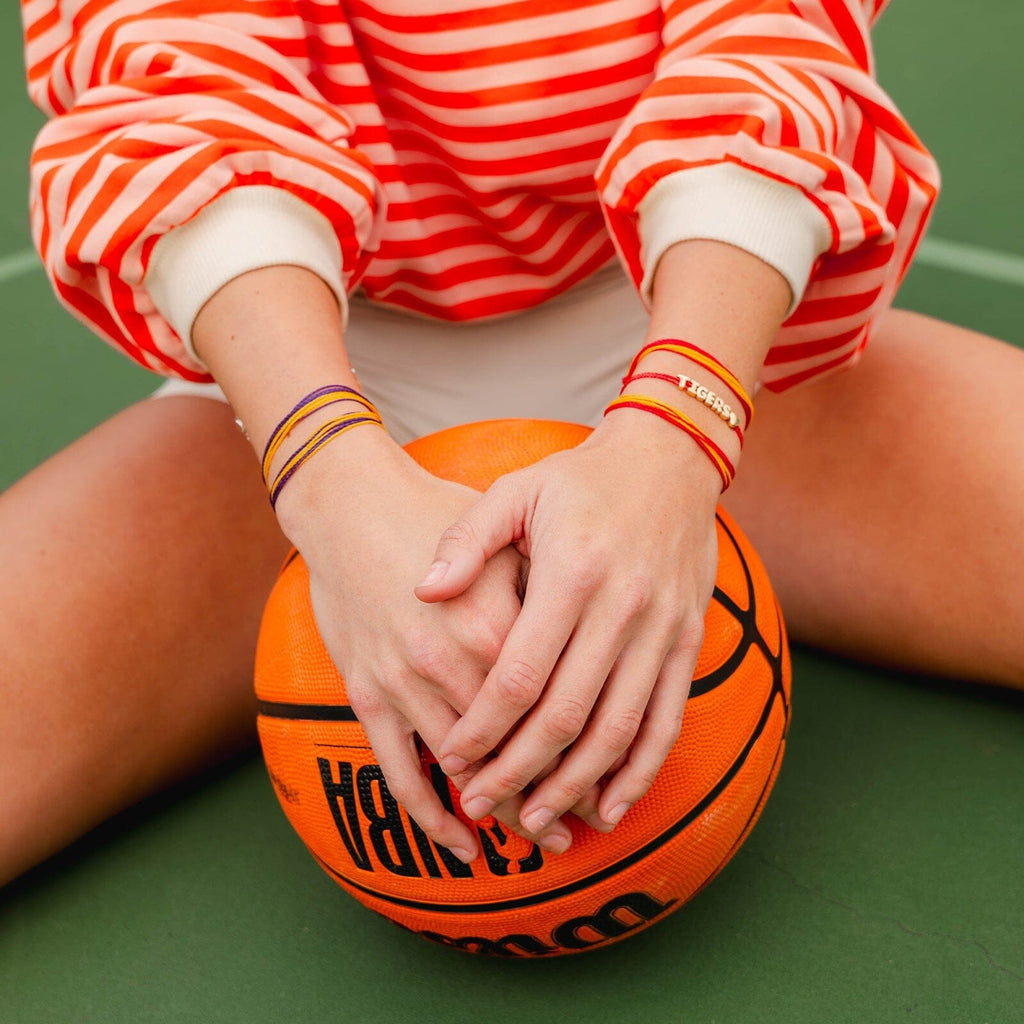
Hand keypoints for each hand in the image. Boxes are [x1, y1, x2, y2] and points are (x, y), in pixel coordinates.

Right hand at [276, 429, 573, 861]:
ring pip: (466, 768)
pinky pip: (401, 771)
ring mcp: (405, 681)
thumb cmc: (437, 514)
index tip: (611, 778)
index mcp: (497, 621)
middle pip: (515, 745)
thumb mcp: (508, 532)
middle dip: (556, 791)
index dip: (586, 750)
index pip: (553, 704)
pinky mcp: (368, 693)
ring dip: (507, 811)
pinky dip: (431, 816)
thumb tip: (596, 640)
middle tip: (586, 824)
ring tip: (543, 838)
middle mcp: (453, 660)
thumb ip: (546, 587)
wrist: (352, 504)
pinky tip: (464, 845)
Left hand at [416, 411, 722, 842]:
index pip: (520, 673)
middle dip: (518, 769)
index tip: (451, 758)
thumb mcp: (518, 490)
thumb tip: (423, 590)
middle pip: (565, 714)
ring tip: (535, 819)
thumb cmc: (582, 479)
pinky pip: (667, 719)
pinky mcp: (686, 642)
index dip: (483, 726)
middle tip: (480, 803)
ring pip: (618, 729)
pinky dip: (641, 769)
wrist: (672, 461)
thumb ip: (467, 540)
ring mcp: (661, 630)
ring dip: (575, 784)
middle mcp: (621, 608)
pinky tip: (611, 804)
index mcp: (571, 573)